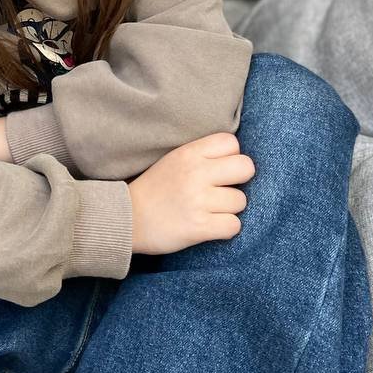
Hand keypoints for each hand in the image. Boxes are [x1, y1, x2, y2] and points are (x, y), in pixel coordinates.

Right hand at [127, 132, 254, 253]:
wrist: (127, 219)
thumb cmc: (154, 189)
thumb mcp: (174, 160)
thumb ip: (202, 155)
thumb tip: (236, 158)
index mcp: (189, 153)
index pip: (231, 143)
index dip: (230, 157)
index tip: (218, 170)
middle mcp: (196, 173)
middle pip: (246, 168)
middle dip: (239, 181)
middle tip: (222, 190)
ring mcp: (198, 201)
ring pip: (241, 201)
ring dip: (229, 209)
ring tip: (209, 211)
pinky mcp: (199, 227)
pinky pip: (234, 226)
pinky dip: (225, 229)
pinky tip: (211, 226)